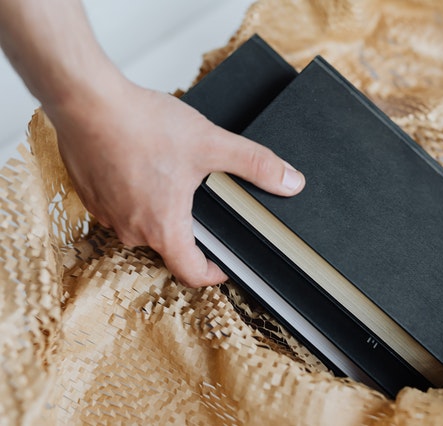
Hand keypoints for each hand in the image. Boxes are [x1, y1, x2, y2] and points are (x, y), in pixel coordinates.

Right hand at [48, 76, 304, 287]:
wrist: (87, 102)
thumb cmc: (140, 126)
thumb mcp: (210, 144)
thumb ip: (255, 164)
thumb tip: (290, 182)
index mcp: (163, 228)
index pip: (191, 273)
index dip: (215, 273)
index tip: (226, 264)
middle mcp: (132, 230)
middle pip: (169, 246)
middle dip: (191, 230)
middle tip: (206, 204)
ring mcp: (107, 214)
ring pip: (144, 224)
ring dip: (163, 210)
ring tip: (176, 179)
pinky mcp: (92, 195)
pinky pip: (122, 206)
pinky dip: (137, 194)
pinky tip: (146, 166)